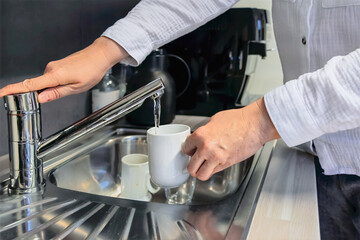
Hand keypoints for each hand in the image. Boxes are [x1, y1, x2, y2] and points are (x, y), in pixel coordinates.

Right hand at [0, 37, 127, 102]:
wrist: (99, 55)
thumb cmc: (91, 71)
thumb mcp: (76, 88)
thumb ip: (56, 93)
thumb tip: (40, 98)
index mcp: (54, 75)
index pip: (29, 85)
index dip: (13, 90)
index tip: (0, 94)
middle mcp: (50, 69)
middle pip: (37, 86)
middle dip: (44, 94)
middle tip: (64, 92)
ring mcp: (53, 66)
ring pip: (47, 83)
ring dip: (54, 88)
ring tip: (74, 85)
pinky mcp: (56, 65)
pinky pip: (51, 78)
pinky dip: (56, 83)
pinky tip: (71, 81)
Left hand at [182, 97, 279, 180]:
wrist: (255, 124)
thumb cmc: (239, 120)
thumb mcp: (214, 120)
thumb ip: (204, 132)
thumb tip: (198, 138)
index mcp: (201, 135)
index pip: (185, 148)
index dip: (188, 149)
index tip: (191, 150)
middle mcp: (206, 148)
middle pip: (190, 166)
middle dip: (192, 165)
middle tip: (195, 161)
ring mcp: (216, 158)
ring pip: (200, 175)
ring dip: (201, 171)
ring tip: (204, 166)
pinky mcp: (227, 163)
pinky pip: (214, 172)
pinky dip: (213, 170)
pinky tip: (215, 163)